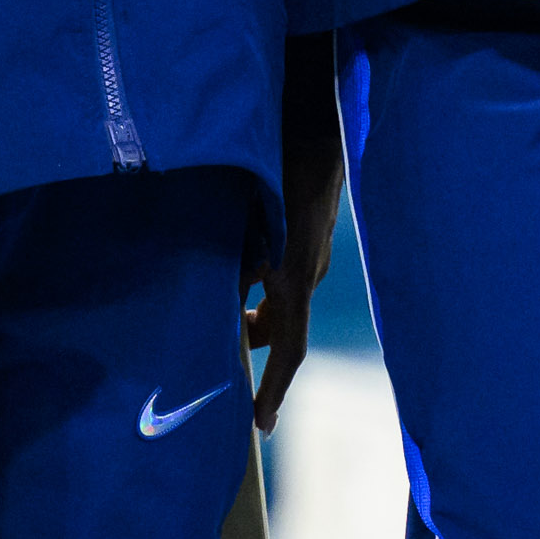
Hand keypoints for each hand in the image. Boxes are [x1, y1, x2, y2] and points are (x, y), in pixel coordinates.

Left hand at [249, 32, 344, 430]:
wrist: (321, 113)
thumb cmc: (281, 160)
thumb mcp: (248, 217)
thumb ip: (234, 264)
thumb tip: (220, 302)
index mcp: (296, 275)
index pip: (289, 348)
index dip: (273, 389)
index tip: (260, 425)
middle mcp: (308, 270)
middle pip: (281, 329)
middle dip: (253, 353)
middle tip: (223, 376)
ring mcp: (311, 252)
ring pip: (280, 301)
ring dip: (253, 317)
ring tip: (218, 323)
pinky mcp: (307, 231)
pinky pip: (284, 275)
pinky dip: (260, 288)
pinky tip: (235, 271)